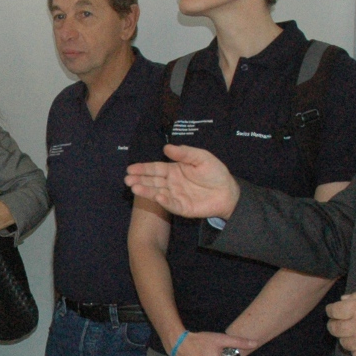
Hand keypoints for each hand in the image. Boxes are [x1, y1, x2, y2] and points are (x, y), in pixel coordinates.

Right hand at [125, 145, 240, 218]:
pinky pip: (171, 204)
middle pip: (152, 181)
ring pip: (158, 193)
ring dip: (146, 191)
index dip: (143, 169)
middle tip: (127, 180)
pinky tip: (158, 197)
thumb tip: (166, 147)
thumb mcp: (201, 157)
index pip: (155, 169)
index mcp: (173, 170)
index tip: (130, 169)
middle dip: (139, 180)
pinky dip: (164, 201)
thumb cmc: (214, 173)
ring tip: (135, 188)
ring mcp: (175, 196)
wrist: (228, 191)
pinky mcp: (182, 208)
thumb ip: (185, 153)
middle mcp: (171, 183)